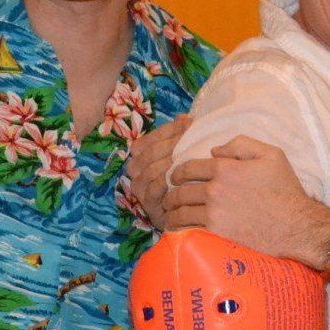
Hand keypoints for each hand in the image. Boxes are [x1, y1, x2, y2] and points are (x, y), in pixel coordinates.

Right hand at [124, 115, 190, 229]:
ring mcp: (139, 186)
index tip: (190, 124)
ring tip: (191, 159)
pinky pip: (154, 188)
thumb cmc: (184, 178)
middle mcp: (135, 168)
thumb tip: (184, 118)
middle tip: (195, 140)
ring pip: (152, 169)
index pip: (152, 137)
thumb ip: (181, 136)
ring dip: (172, 163)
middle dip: (174, 144)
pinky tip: (183, 178)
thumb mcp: (183, 154)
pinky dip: (168, 182)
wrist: (184, 211)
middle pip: (152, 152)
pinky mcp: (147, 203)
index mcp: (140, 153)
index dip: (171, 130)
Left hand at [165, 136, 329, 266]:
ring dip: (171, 211)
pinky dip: (178, 228)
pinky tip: (177, 229)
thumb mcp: (271, 154)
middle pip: (179, 190)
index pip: (188, 167)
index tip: (175, 177)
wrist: (296, 225)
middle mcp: (215, 190)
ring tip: (170, 213)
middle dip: (171, 193)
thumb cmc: (285, 189)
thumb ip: (241, 144)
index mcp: (225, 168)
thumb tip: (214, 150)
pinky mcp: (216, 233)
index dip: (177, 172)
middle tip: (169, 197)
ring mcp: (214, 213)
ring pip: (180, 211)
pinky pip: (187, 229)